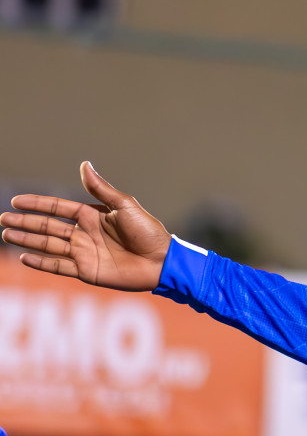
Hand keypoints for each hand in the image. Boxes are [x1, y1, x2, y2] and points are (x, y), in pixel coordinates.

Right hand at [0, 162, 171, 290]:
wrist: (161, 261)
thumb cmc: (148, 232)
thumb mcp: (124, 206)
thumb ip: (100, 189)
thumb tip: (84, 164)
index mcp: (92, 215)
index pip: (57, 208)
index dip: (37, 204)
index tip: (16, 201)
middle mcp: (84, 233)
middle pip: (48, 227)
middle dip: (26, 223)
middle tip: (3, 220)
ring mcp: (84, 252)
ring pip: (48, 245)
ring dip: (27, 240)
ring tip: (6, 235)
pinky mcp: (86, 271)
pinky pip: (59, 266)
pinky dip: (41, 262)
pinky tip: (24, 257)